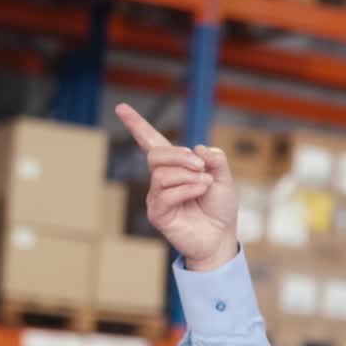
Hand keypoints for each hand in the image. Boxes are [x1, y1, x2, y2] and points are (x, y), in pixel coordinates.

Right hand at [114, 102, 238, 270]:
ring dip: (187, 175)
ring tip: (205, 184)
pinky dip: (186, 189)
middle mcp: (161, 180)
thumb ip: (215, 160)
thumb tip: (198, 147)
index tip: (121, 107)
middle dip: (178, 155)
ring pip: (161, 174)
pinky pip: (166, 194)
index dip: (137, 125)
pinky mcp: (158, 214)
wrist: (221, 238)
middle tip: (201, 166)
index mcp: (175, 167)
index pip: (151, 142)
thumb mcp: (224, 179)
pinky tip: (200, 191)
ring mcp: (157, 197)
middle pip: (155, 155)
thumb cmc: (219, 208)